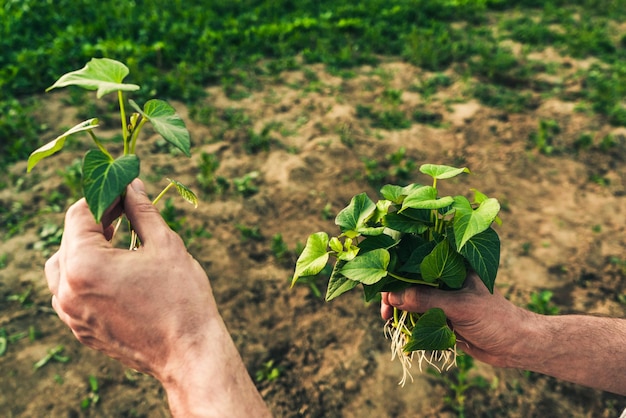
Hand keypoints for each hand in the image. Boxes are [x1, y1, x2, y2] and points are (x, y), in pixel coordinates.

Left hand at [45, 178, 215, 376]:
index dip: (103, 198)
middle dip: (94, 223)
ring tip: (118, 243)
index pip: (79, 215)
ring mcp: (71, 314)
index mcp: (84, 265)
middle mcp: (67, 290)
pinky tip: (116, 272)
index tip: (123, 192)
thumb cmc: (182, 297)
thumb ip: (141, 211)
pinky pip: (71, 294)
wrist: (189, 353)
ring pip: (63, 268)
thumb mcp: (165, 244)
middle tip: (124, 214)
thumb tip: (131, 185)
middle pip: (68, 240)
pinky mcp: (81, 330)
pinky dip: (86, 276)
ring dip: (86, 249)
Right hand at [380, 271, 535, 367]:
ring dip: (398, 309)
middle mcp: (445, 277)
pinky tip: (400, 328)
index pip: (417, 257)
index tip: (382, 284)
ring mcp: (442, 297)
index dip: (397, 267)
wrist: (516, 347)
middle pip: (409, 279)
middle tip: (384, 310)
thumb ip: (426, 299)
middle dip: (393, 292)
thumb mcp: (460, 306)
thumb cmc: (495, 318)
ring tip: (389, 321)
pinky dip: (408, 322)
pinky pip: (418, 316)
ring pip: (411, 298)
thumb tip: (393, 297)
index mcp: (453, 264)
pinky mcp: (442, 315)